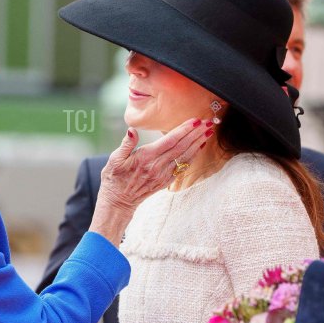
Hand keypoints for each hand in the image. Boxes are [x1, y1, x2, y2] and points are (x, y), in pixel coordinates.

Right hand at [90, 118, 213, 244]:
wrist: (118, 202)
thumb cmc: (114, 179)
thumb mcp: (114, 159)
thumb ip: (126, 144)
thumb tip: (132, 130)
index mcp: (145, 157)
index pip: (169, 141)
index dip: (184, 130)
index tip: (195, 121)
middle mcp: (157, 166)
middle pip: (181, 147)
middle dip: (196, 134)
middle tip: (208, 123)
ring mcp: (163, 175)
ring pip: (185, 157)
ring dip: (198, 144)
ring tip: (208, 132)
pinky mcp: (165, 181)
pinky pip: (182, 167)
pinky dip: (193, 156)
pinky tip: (199, 148)